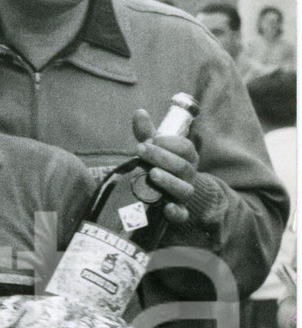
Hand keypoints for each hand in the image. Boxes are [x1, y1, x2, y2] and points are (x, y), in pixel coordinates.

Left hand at [132, 108, 197, 224]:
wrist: (165, 194)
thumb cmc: (159, 165)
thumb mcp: (154, 149)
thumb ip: (146, 133)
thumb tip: (139, 112)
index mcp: (186, 158)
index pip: (186, 148)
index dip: (170, 142)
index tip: (152, 138)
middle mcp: (188, 176)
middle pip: (182, 166)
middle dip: (162, 157)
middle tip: (141, 150)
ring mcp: (183, 195)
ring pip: (184, 189)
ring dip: (169, 181)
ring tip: (152, 174)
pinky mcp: (178, 213)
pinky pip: (182, 215)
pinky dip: (176, 212)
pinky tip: (166, 207)